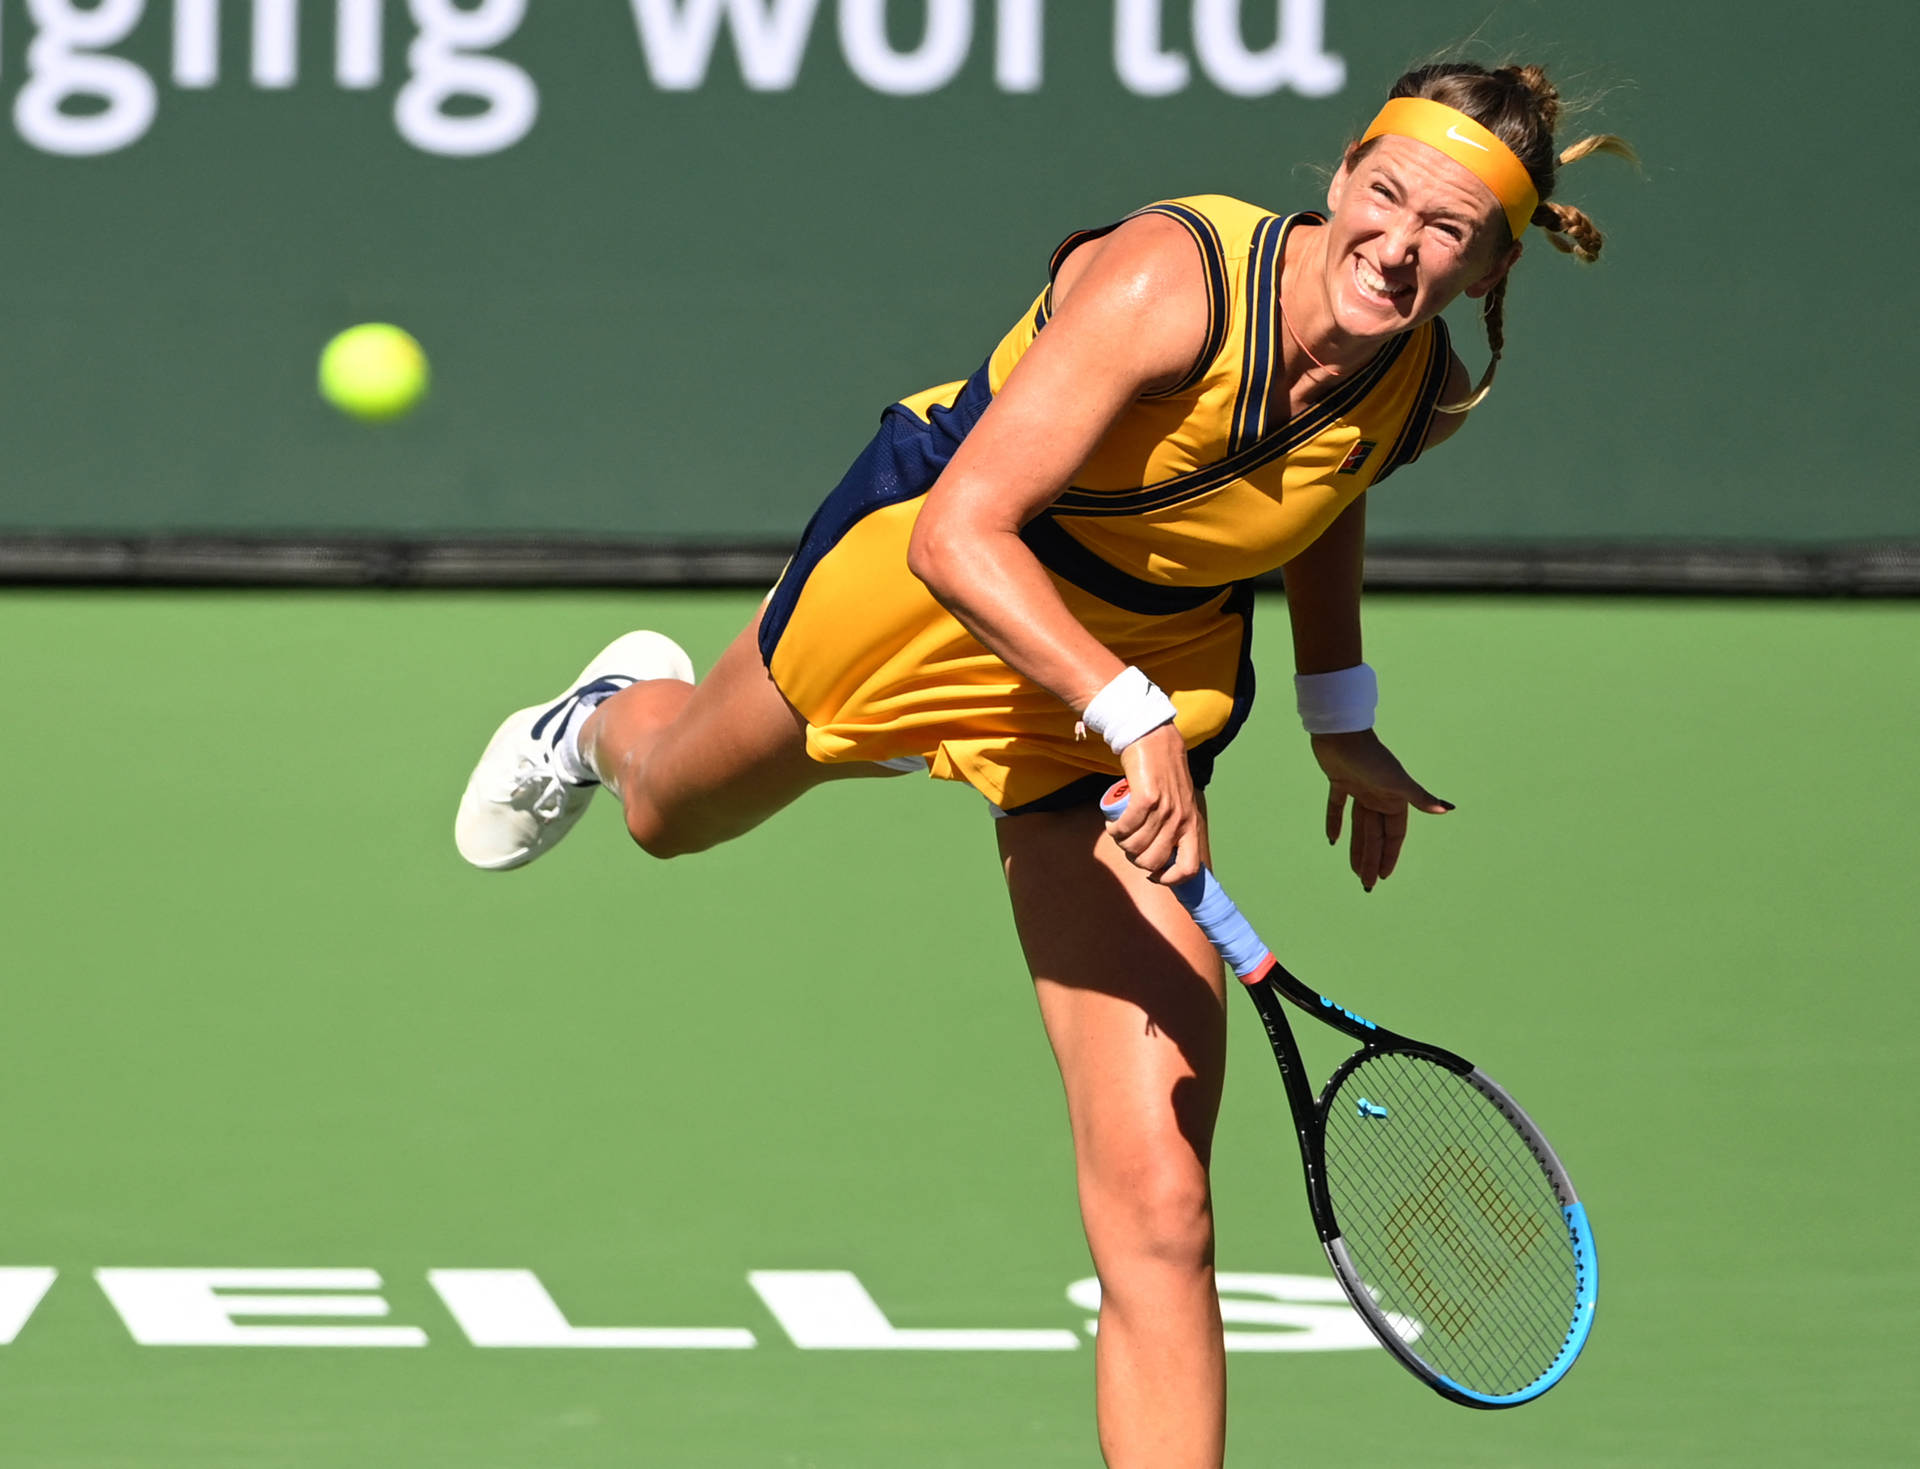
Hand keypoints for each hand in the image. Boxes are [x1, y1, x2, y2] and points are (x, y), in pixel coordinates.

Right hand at [1105, 723, 1203, 884]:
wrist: (1153, 738)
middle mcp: (1181, 819)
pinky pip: (1125, 828)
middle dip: (1135, 859)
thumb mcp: (1178, 801)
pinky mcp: (1146, 798)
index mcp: (1191, 824)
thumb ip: (1176, 823)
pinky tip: (1111, 825)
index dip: (1169, 879)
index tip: (1153, 874)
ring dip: (1121, 844)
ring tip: (1118, 832)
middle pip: (1154, 861)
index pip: (1189, 867)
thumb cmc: (1162, 772)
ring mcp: (1165, 809)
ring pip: (1136, 846)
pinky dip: (1114, 831)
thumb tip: (1163, 854)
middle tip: (1128, 846)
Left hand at [1311, 730, 1452, 891]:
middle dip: (1372, 859)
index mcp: (1394, 799)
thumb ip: (1420, 797)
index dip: (1390, 856)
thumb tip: (1448, 810)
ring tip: (1355, 871)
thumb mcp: (1397, 781)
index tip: (1384, 877)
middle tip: (1366, 884)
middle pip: (1375, 835)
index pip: (1394, 835)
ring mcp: (1359, 789)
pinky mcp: (1340, 781)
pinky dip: (1334, 822)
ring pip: (1358, 826)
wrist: (1342, 732)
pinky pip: (1337, 807)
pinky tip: (1332, 841)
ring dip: (1357, 847)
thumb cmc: (1371, 756)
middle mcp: (1378, 796)